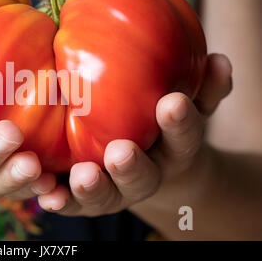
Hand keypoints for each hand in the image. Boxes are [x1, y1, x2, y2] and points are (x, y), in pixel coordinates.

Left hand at [37, 54, 232, 215]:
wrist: (144, 161)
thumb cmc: (160, 123)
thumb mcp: (187, 104)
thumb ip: (203, 87)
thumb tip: (219, 60)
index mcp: (172, 151)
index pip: (183, 138)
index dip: (180, 124)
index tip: (172, 102)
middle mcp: (144, 176)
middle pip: (142, 178)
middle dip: (132, 167)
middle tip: (120, 152)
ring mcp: (114, 191)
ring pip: (106, 197)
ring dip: (92, 188)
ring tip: (82, 176)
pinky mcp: (84, 200)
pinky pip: (72, 204)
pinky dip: (61, 201)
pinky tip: (47, 195)